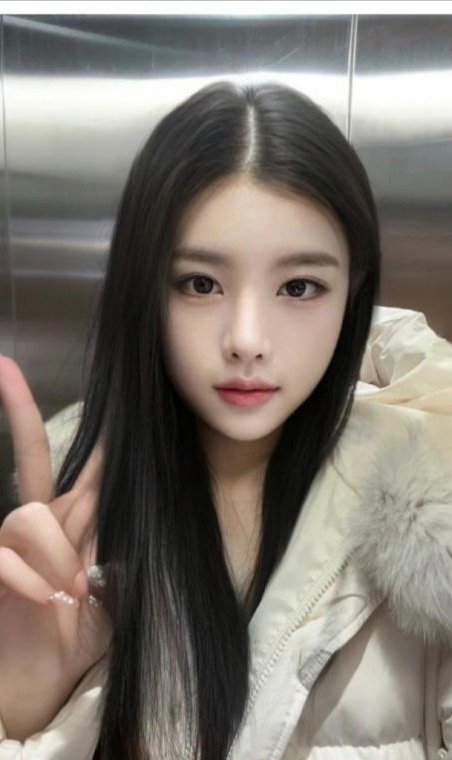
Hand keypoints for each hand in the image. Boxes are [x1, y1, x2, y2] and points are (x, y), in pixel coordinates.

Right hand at [0, 356, 111, 741]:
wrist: (41, 677)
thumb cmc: (81, 629)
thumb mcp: (116, 586)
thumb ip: (123, 550)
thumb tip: (142, 508)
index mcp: (72, 518)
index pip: (77, 461)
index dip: (75, 424)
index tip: (58, 381)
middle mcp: (39, 520)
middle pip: (33, 457)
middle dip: (20, 413)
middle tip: (12, 380)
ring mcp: (10, 543)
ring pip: (29, 516)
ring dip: (56, 555)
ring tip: (67, 591)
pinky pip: (8, 559)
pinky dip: (34, 583)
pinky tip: (48, 603)